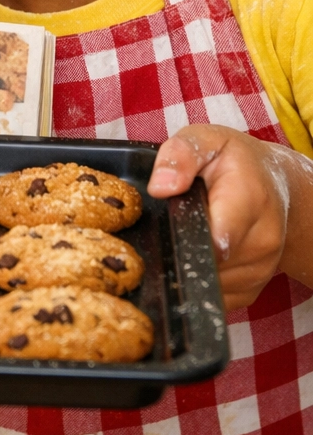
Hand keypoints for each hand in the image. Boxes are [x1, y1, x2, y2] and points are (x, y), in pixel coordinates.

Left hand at [147, 124, 310, 309]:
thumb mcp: (205, 140)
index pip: (218, 237)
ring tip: (190, 229)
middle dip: (181, 244)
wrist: (274, 184)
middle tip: (174, 220)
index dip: (185, 236)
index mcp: (249, 199)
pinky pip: (213, 294)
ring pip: (208, 280)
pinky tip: (197, 248)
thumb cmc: (232, 160)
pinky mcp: (251, 288)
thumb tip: (160, 187)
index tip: (168, 225)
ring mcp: (261, 268)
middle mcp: (263, 239)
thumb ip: (180, 155)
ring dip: (188, 259)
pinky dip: (197, 275)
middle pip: (207, 261)